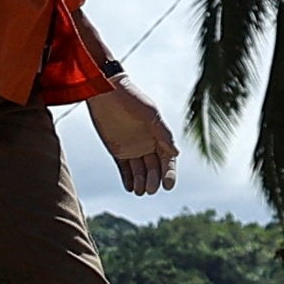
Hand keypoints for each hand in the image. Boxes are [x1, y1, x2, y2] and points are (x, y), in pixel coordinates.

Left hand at [88, 73, 179, 196]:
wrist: (107, 92)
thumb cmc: (132, 99)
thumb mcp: (150, 115)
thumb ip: (163, 134)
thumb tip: (176, 153)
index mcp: (160, 137)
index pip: (168, 160)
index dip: (169, 173)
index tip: (168, 185)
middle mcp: (148, 145)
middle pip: (154, 168)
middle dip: (154, 180)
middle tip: (150, 190)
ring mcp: (133, 149)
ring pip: (140, 171)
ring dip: (141, 182)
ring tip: (140, 192)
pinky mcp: (117, 151)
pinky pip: (124, 169)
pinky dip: (127, 179)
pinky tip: (130, 188)